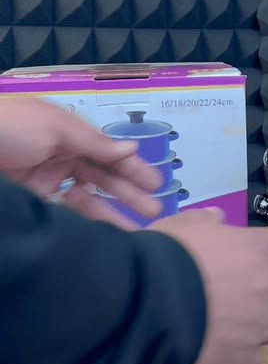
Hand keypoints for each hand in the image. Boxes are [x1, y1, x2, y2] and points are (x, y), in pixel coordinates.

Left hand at [0, 96, 161, 223]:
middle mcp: (59, 157)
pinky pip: (63, 215)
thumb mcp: (55, 127)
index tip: (156, 185)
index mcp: (66, 133)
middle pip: (100, 177)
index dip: (132, 168)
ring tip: (137, 231)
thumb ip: (95, 142)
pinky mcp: (31, 205)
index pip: (107, 153)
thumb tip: (132, 149)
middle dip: (128, 193)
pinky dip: (84, 224)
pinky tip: (104, 235)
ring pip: (84, 200)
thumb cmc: (10, 129)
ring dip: (110, 212)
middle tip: (155, 212)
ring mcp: (43, 182)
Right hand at [147, 210, 267, 363]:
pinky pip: (255, 356)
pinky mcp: (242, 360)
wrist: (143, 309)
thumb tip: (216, 219)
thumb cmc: (161, 260)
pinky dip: (245, 350)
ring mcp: (258, 326)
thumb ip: (204, 223)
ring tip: (251, 322)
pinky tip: (225, 346)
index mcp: (255, 250)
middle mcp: (266, 287)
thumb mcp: (179, 227)